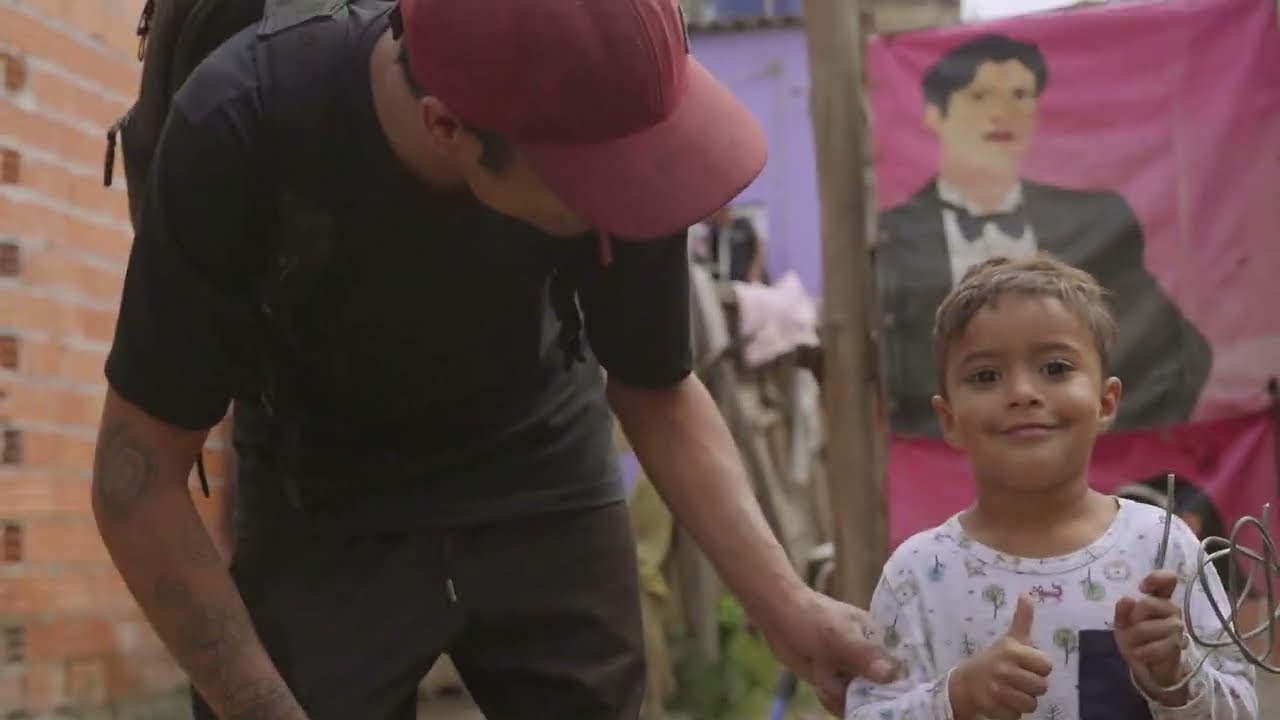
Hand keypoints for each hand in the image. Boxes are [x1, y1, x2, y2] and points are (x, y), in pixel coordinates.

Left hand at [755, 587, 900, 715]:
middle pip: (889, 693)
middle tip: (851, 689)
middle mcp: (876, 661)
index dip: (910, 687)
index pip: (909, 670)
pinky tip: (821, 685)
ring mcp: (857, 675)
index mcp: (885, 643)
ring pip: (866, 703)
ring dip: (849, 702)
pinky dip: (834, 701)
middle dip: (878, 702)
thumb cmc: (813, 617)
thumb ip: (864, 654)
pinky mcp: (839, 684)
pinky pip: (845, 704)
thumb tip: (893, 674)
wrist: (779, 617)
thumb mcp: (839, 635)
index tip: (906, 700)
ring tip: (829, 679)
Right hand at [949, 593, 1052, 719]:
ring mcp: (997, 689)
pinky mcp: (992, 707)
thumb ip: (1023, 619)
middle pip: (1041, 687)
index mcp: (1012, 651)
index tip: (1027, 665)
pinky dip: (1012, 711)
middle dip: (1032, 686)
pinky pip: (1017, 715)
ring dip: (1024, 701)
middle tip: (1019, 680)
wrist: (964, 682)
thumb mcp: (1009, 639)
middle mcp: (1005, 669)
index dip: (1039, 668)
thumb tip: (1027, 593)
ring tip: (1012, 692)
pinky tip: (1003, 702)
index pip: (1046, 665)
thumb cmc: (994, 659)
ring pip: (1031, 703)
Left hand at [1115, 570, 1187, 703]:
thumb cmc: (1136, 638)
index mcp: (1160, 599)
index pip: (1167, 580)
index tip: (1142, 588)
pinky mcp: (1176, 646)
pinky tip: (1142, 654)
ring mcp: (1176, 628)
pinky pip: (1151, 648)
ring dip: (1133, 639)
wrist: (1149, 666)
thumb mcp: (1123, 622)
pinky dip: (1140, 653)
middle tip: (1132, 628)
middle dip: (1132, 618)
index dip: (1156, 579)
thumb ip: (1123, 610)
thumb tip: (1127, 599)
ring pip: (1144, 628)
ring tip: (1136, 644)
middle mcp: (1172, 610)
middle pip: (1146, 604)